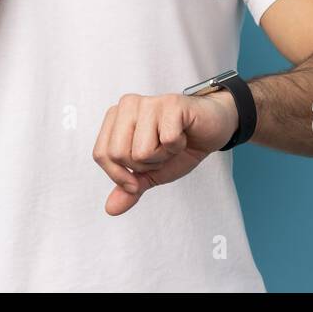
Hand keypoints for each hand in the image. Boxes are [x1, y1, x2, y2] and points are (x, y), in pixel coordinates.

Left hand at [92, 90, 239, 215]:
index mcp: (116, 117)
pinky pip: (167, 141)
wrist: (211, 130)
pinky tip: (184, 135)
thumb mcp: (151, 172)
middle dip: (144, 165)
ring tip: (172, 142)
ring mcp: (149, 102)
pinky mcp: (171, 103)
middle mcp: (127, 104)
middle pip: (118, 154)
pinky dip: (177, 147)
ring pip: (141, 151)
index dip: (120, 175)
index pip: (101, 154)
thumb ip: (130, 187)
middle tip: (161, 152)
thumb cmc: (178, 146)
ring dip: (162, 156)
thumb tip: (110, 209)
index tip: (140, 175)